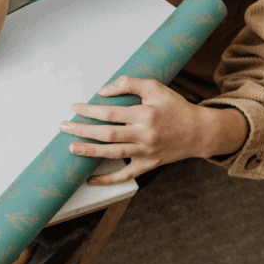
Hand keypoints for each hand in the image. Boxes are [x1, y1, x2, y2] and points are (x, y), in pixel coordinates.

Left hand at [63, 76, 248, 184]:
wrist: (200, 132)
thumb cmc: (175, 107)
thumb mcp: (155, 88)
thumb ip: (129, 84)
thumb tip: (103, 91)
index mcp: (145, 114)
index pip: (110, 113)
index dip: (90, 111)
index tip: (75, 108)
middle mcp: (145, 135)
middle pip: (107, 134)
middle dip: (82, 131)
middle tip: (63, 127)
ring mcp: (146, 153)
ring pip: (113, 154)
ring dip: (90, 152)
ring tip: (71, 148)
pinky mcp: (148, 165)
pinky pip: (125, 175)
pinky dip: (107, 180)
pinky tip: (90, 179)